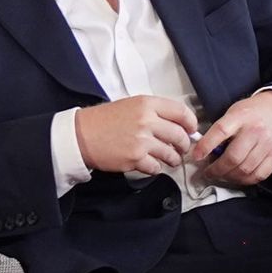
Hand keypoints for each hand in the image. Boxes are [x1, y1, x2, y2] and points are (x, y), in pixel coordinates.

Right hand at [74, 94, 199, 176]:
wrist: (80, 135)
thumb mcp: (131, 105)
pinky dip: (156, 168)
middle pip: (180, 136)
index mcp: (146, 104)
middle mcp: (146, 121)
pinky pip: (156, 167)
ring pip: (171, 154)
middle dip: (184, 145)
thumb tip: (179, 124)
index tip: (192, 130)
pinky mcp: (134, 158)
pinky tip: (150, 164)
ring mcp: (141, 141)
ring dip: (173, 159)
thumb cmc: (103, 121)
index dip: (191, 123)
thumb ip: (155, 113)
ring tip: (169, 159)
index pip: (181, 112)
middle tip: (181, 148)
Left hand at [191, 91, 271, 186]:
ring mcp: (268, 144)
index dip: (206, 146)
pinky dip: (245, 180)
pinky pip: (259, 175)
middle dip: (216, 170)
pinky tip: (238, 177)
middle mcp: (256, 130)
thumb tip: (205, 151)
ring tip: (222, 175)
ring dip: (229, 177)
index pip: (221, 131)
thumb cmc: (253, 112)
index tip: (196, 156)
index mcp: (241, 117)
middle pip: (233, 157)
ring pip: (245, 170)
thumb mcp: (234, 113)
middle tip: (209, 172)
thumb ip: (220, 130)